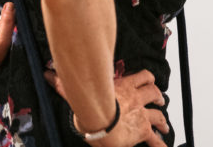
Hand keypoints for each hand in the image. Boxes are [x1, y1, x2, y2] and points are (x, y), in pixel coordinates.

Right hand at [44, 69, 168, 146]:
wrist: (100, 121)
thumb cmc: (89, 105)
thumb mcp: (78, 91)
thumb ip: (64, 84)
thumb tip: (48, 74)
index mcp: (125, 86)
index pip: (143, 77)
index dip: (148, 79)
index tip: (150, 82)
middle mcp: (136, 98)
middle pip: (153, 93)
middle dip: (157, 97)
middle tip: (160, 101)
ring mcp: (141, 114)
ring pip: (157, 113)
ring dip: (162, 119)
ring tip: (164, 125)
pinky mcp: (142, 129)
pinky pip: (154, 137)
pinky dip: (160, 142)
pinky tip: (163, 145)